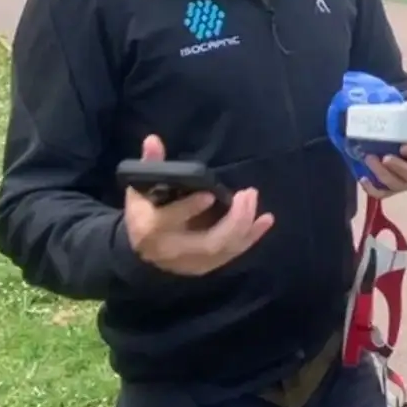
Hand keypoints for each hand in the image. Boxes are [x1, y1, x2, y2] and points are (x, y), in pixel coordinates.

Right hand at [124, 135, 274, 275]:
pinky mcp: (207, 266)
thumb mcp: (140, 188)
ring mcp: (191, 262)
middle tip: (247, 193)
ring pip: (223, 250)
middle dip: (233, 221)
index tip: (209, 194)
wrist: (143, 249)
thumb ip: (150, 165)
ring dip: (245, 226)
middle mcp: (172, 251)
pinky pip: (233, 253)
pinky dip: (251, 237)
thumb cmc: (146, 211)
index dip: (188, 210)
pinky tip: (266, 220)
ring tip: (253, 197)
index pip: (168, 222)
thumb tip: (153, 140)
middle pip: (207, 244)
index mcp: (150, 229)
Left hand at [360, 142, 406, 199]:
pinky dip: (372, 189)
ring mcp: (405, 183)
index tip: (404, 147)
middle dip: (398, 167)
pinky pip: (383, 194)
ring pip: (397, 184)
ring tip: (369, 159)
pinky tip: (363, 178)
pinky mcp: (392, 190)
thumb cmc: (406, 135)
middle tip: (385, 157)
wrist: (399, 148)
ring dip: (382, 174)